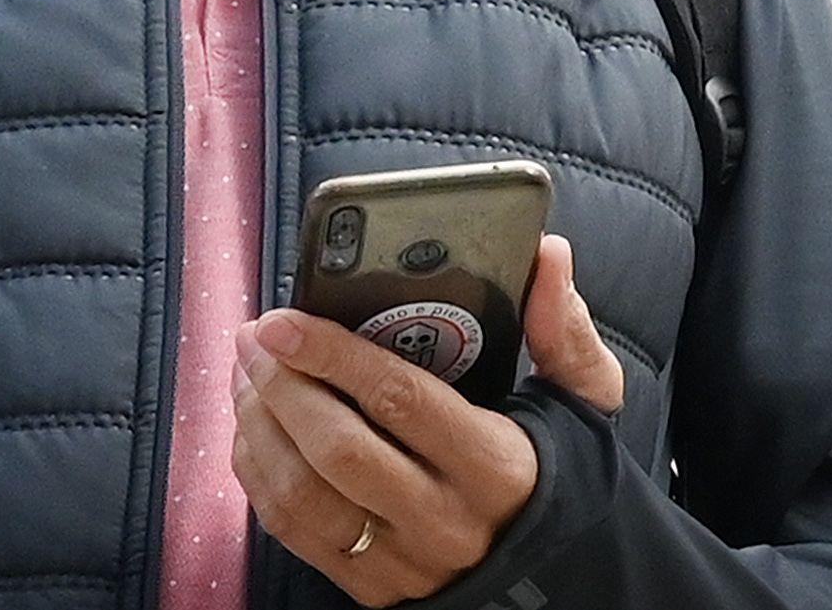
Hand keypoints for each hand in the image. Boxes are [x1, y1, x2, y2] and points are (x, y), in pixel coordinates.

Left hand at [235, 235, 621, 603]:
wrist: (551, 560)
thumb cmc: (559, 462)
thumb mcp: (582, 396)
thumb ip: (562, 327)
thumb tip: (549, 255)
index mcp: (497, 465)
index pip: (402, 401)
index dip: (335, 356)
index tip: (289, 320)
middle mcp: (444, 518)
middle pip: (338, 450)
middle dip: (282, 386)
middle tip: (258, 338)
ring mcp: (400, 558)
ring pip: (302, 493)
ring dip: (259, 427)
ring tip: (249, 374)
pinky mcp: (366, 584)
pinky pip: (291, 530)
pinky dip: (259, 475)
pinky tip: (254, 428)